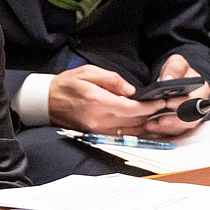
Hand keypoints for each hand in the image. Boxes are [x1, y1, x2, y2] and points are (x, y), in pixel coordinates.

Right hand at [47, 65, 165, 135]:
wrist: (45, 102)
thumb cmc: (66, 85)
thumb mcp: (88, 72)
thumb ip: (112, 79)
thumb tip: (130, 90)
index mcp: (98, 102)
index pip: (132, 108)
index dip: (150, 107)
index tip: (161, 102)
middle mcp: (99, 119)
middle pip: (134, 122)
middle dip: (151, 116)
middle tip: (164, 109)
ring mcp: (97, 130)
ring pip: (129, 132)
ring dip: (144, 126)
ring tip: (156, 118)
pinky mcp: (95, 135)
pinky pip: (119, 137)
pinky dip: (133, 132)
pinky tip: (141, 126)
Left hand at [143, 54, 209, 135]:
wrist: (172, 81)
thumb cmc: (177, 73)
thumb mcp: (176, 64)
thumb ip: (174, 69)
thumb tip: (168, 79)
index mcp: (201, 90)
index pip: (197, 100)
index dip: (184, 103)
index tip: (169, 102)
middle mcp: (199, 106)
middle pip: (192, 119)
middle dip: (176, 120)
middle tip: (161, 120)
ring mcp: (190, 117)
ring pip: (183, 127)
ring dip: (167, 128)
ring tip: (152, 124)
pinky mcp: (180, 124)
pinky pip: (173, 131)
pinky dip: (162, 130)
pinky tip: (151, 126)